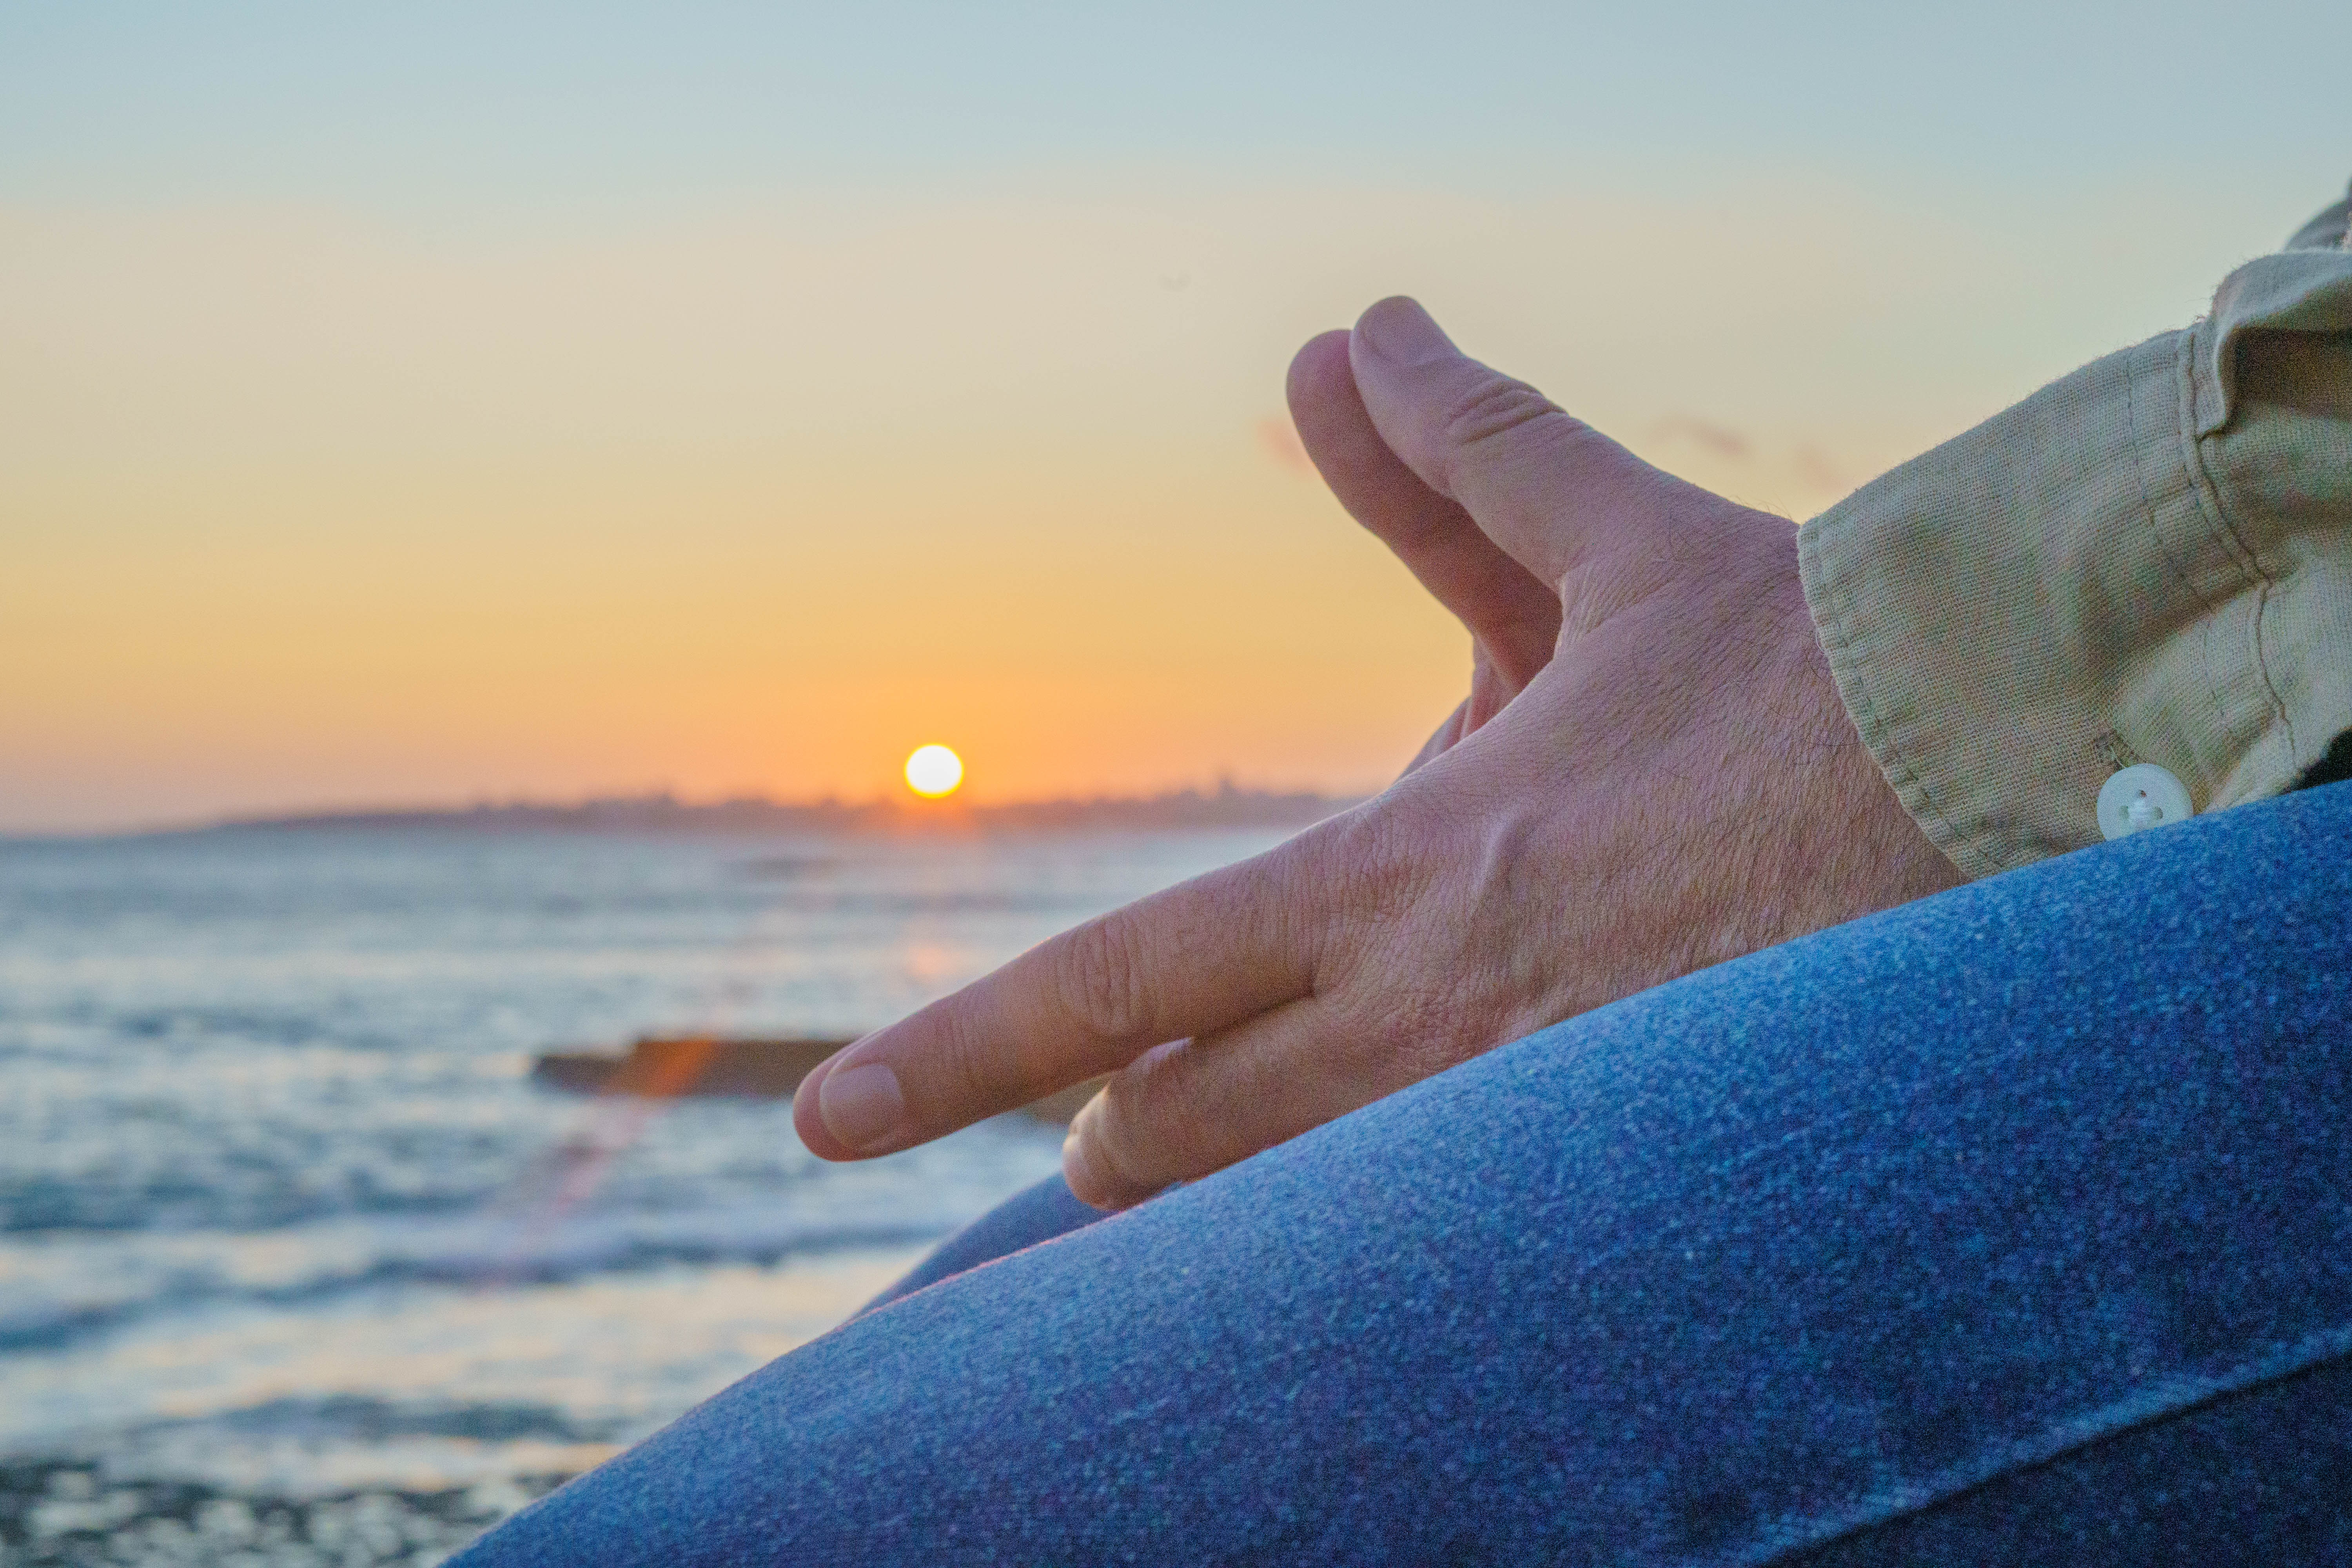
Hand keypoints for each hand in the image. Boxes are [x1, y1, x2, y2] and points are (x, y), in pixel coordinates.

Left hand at [794, 297, 1961, 1207]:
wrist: (2006, 781)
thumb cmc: (1795, 670)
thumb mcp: (1607, 553)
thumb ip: (1458, 458)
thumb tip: (1356, 334)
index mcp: (1397, 879)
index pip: (1112, 988)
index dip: (952, 1056)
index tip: (820, 1120)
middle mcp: (1433, 1023)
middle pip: (1179, 1146)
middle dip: (1110, 1142)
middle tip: (1099, 1123)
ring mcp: (1529, 1121)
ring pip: (1295, 1211)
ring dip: (1232, 1180)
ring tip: (1211, 1144)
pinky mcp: (1629, 1172)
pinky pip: (1438, 1238)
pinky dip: (1379, 1222)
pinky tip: (1404, 1203)